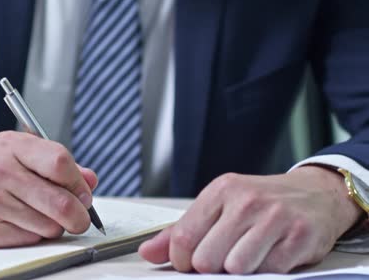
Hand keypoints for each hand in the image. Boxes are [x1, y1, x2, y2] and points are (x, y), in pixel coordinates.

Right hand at [0, 131, 97, 247]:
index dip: (79, 183)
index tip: (83, 194)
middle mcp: (0, 171)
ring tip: (37, 215)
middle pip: (62, 202)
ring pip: (48, 226)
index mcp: (11, 145)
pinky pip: (28, 239)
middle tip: (78, 218)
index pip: (61, 162)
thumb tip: (91, 180)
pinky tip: (17, 223)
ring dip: (52, 226)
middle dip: (79, 216)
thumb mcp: (11, 152)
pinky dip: (31, 235)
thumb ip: (53, 164)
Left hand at [139, 166, 362, 273]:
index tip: (189, 263)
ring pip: (236, 268)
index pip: (183, 237)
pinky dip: (265, 272)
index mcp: (220, 191)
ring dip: (238, 272)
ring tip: (245, 258)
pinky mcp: (299, 239)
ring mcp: (274, 219)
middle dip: (210, 268)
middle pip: (206, 259)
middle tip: (222, 260)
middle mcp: (246, 202)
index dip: (181, 261)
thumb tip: (147, 252)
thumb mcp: (218, 207)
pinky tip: (269, 256)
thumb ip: (180, 231)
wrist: (314, 194)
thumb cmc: (260, 202)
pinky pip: (268, 273)